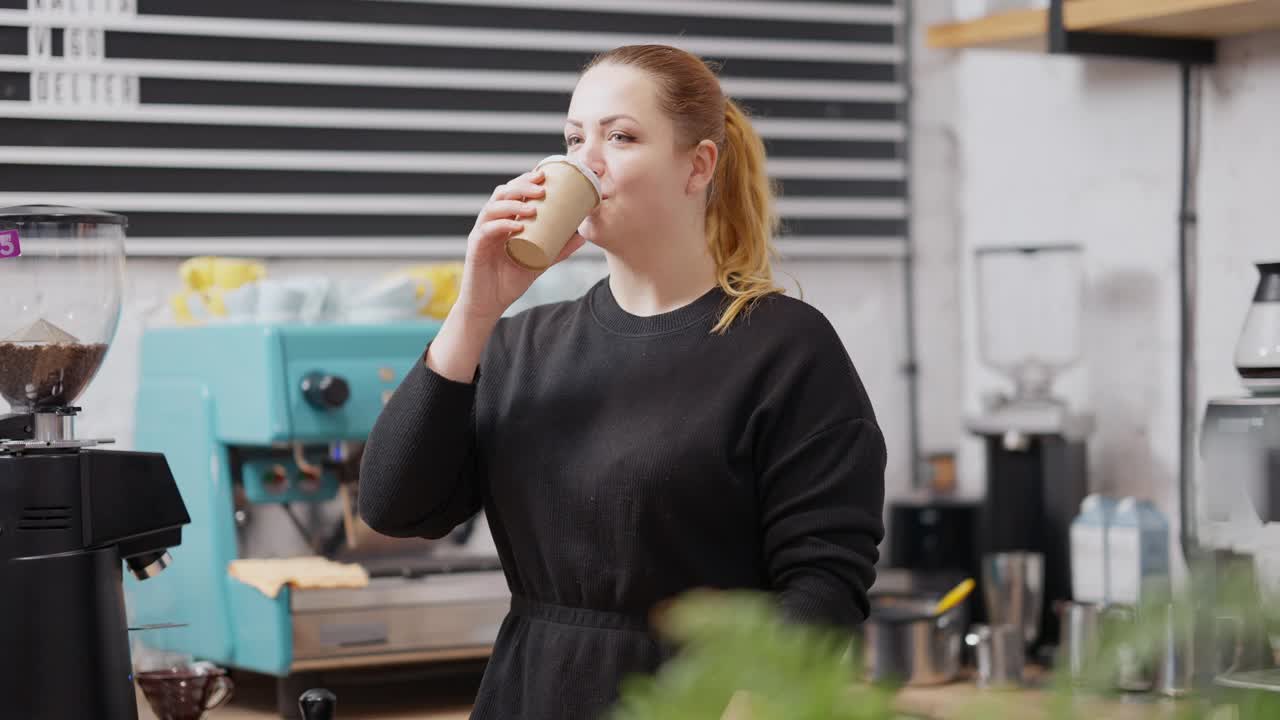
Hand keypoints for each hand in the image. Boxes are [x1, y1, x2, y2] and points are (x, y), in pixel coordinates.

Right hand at [453, 170, 587, 322]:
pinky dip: (500, 225)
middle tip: (541, 188)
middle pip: (502, 193)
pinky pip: (486, 230)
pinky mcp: (475, 247)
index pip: (514, 192)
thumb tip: (583, 236)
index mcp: (505, 220)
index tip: (545, 175)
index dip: (527, 180)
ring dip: (513, 204)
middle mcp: (492, 222)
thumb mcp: (540, 262)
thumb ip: (559, 248)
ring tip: (533, 208)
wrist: (490, 304)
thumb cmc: (511, 280)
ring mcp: (482, 233)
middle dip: (521, 186)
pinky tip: (516, 226)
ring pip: (493, 208)